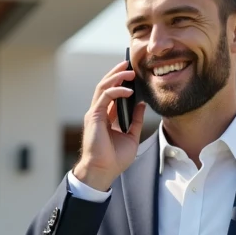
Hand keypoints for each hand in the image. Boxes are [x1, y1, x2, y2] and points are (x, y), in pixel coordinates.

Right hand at [72, 60, 145, 190]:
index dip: (120, 82)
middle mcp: (98, 113)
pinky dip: (116, 91)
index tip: (132, 73)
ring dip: (116, 77)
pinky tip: (128, 90)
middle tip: (128, 64)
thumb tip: (142, 104)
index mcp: (106, 117)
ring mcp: (94, 113)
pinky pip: (104, 97)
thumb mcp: (131, 136)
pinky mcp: (94, 116)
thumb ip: (136, 120)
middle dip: (117, 73)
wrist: (103, 171)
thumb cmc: (114, 159)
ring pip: (103, 87)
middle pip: (106, 86)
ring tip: (129, 71)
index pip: (112, 93)